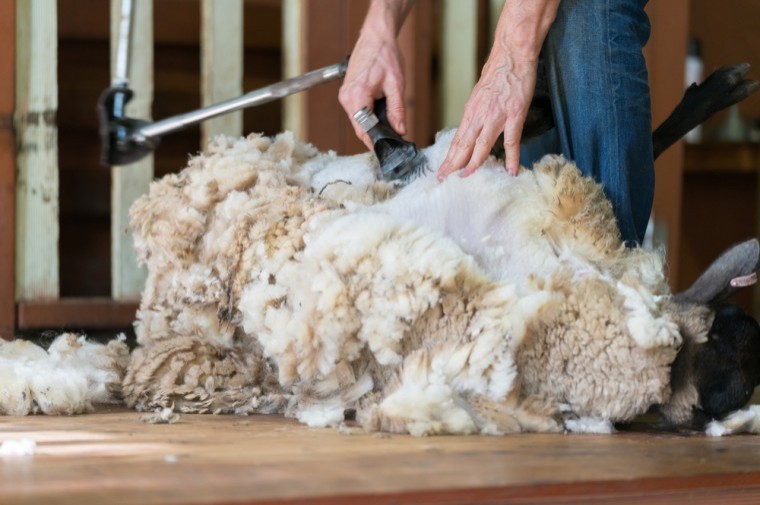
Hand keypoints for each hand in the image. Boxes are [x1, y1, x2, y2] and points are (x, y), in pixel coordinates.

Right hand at [339, 1, 412, 149]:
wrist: (376, 36)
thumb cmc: (385, 55)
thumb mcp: (396, 84)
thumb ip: (398, 110)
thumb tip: (401, 129)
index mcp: (357, 96)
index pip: (364, 130)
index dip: (377, 143)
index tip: (389, 150)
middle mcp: (346, 98)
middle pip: (360, 129)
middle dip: (375, 137)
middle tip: (394, 142)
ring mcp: (344, 96)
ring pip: (358, 122)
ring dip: (371, 128)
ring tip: (389, 131)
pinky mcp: (347, 93)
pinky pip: (356, 113)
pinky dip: (367, 118)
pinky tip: (379, 118)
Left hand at [437, 0, 558, 179]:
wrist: (512, 54)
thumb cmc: (498, 73)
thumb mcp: (480, 95)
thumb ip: (476, 113)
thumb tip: (472, 129)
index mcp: (471, 112)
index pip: (457, 140)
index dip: (449, 157)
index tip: (441, 171)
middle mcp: (479, 116)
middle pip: (463, 146)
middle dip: (452, 164)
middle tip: (443, 178)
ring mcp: (496, 117)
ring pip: (481, 146)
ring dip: (473, 164)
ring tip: (466, 177)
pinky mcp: (514, 114)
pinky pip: (512, 141)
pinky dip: (511, 157)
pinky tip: (511, 170)